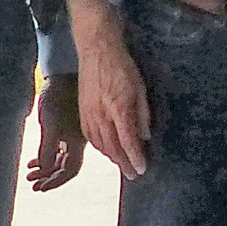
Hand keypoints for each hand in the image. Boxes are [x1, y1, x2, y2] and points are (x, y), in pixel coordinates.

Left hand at [26, 74, 85, 190]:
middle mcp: (78, 141)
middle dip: (49, 177)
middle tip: (34, 185)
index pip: (70, 170)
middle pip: (66, 167)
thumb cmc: (56, 98)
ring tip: (30, 174)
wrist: (61, 75)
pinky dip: (46, 157)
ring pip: (60, 158)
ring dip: (45, 168)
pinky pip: (58, 149)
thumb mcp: (50, 125)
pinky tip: (34, 160)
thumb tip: (45, 171)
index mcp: (78, 142)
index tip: (41, 188)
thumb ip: (48, 149)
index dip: (56, 181)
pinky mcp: (66, 127)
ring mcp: (72, 134)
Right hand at [79, 33, 150, 178]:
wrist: (96, 50)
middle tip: (133, 175)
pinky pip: (90, 136)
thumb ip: (142, 113)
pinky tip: (106, 150)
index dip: (135, 158)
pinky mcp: (82, 111)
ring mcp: (89, 114)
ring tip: (122, 164)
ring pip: (100, 144)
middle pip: (113, 148)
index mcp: (118, 108)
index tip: (142, 169)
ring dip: (112, 157)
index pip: (127, 141)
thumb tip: (144, 135)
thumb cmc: (121, 66)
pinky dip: (100, 147)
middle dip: (124, 164)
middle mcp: (101, 115)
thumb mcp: (139, 87)